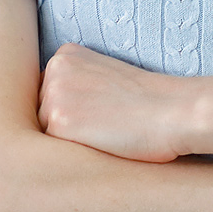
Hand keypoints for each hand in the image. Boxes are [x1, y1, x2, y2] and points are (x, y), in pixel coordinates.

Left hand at [38, 43, 185, 161]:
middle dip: (64, 126)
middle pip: (40, 113)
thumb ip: (73, 84)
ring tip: (103, 135)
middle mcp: (53, 69)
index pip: (46, 94)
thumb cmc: (145, 100)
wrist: (172, 110)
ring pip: (43, 134)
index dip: (72, 111)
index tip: (99, 112)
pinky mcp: (58, 124)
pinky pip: (52, 152)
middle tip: (102, 125)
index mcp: (64, 55)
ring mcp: (53, 95)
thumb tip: (46, 114)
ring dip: (67, 143)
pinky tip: (99, 147)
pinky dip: (72, 156)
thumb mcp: (103, 76)